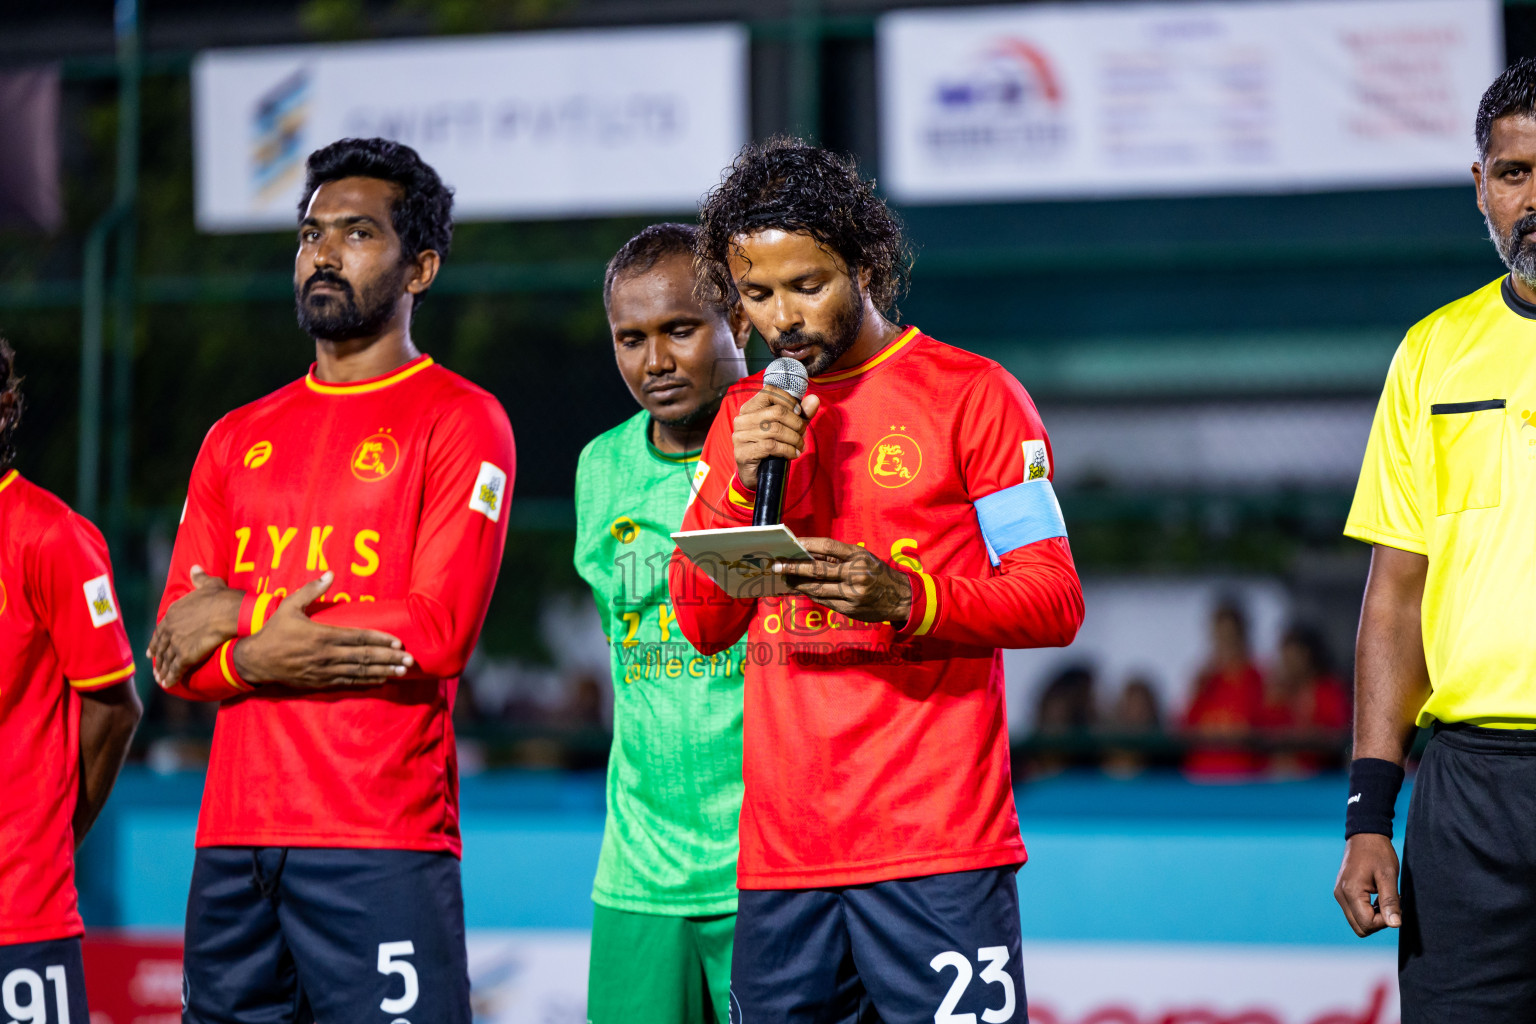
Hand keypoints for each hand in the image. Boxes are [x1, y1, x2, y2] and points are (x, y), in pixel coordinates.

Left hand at [148, 566, 241, 688]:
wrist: (231, 613)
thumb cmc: (223, 598)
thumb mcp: (210, 584)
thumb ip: (199, 578)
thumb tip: (194, 568)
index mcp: (174, 612)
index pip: (161, 629)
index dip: (157, 640)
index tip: (153, 648)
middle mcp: (171, 628)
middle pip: (161, 646)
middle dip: (158, 658)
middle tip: (155, 666)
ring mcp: (177, 643)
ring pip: (166, 660)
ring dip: (162, 670)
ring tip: (160, 679)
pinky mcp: (186, 655)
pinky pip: (175, 669)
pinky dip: (170, 678)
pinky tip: (168, 684)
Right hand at [231, 572, 412, 687]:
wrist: (255, 660)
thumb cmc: (274, 630)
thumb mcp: (289, 605)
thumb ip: (311, 590)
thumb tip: (330, 573)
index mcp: (322, 635)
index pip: (358, 638)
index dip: (380, 640)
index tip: (398, 642)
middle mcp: (327, 655)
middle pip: (364, 657)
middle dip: (389, 659)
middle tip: (410, 661)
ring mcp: (324, 671)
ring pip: (359, 672)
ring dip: (383, 672)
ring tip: (402, 672)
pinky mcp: (320, 682)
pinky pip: (348, 682)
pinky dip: (366, 682)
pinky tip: (381, 680)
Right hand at [733, 384, 820, 490]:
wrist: (756, 476)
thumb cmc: (771, 449)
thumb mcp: (787, 429)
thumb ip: (800, 415)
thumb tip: (814, 399)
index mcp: (750, 408)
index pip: (769, 391)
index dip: (788, 400)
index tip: (798, 413)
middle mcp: (742, 420)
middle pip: (777, 412)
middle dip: (796, 424)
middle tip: (803, 434)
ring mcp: (740, 436)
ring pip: (776, 430)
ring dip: (794, 439)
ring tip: (800, 446)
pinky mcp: (743, 453)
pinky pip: (771, 446)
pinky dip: (788, 450)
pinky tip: (793, 454)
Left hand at [770, 537, 912, 624]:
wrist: (901, 598)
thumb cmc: (877, 573)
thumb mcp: (863, 558)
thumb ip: (838, 557)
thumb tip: (807, 555)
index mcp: (859, 556)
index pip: (828, 546)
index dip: (808, 544)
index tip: (791, 543)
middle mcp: (856, 574)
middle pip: (818, 570)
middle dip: (793, 568)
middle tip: (776, 565)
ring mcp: (853, 593)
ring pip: (818, 588)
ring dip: (798, 584)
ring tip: (785, 579)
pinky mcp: (851, 609)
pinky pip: (825, 601)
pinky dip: (812, 594)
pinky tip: (802, 590)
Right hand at [1334, 832, 1401, 935]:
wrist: (1365, 836)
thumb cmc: (1378, 853)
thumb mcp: (1388, 876)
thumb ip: (1390, 901)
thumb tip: (1395, 925)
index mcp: (1351, 892)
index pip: (1367, 924)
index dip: (1385, 921)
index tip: (1395, 906)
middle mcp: (1341, 895)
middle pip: (1360, 928)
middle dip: (1378, 922)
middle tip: (1390, 905)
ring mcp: (1339, 894)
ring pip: (1356, 922)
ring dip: (1372, 918)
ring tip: (1383, 900)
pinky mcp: (1342, 892)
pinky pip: (1354, 912)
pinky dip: (1367, 911)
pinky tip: (1376, 898)